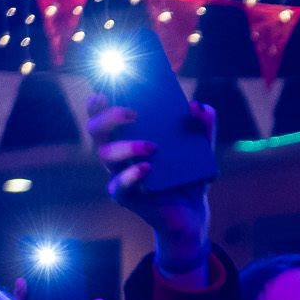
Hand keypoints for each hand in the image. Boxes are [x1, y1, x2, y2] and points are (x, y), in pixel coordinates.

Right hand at [88, 100, 216, 280]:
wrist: (192, 210)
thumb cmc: (188, 174)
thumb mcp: (202, 147)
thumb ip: (204, 124)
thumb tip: (197, 106)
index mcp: (129, 135)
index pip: (104, 113)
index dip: (98, 100)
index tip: (107, 89)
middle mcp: (118, 153)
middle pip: (95, 129)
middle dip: (108, 117)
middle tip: (133, 114)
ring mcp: (119, 174)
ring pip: (105, 155)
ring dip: (127, 146)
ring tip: (153, 147)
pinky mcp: (126, 196)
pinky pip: (118, 185)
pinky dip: (131, 175)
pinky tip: (148, 168)